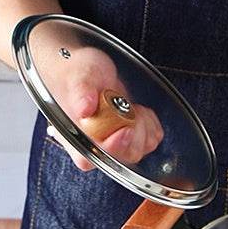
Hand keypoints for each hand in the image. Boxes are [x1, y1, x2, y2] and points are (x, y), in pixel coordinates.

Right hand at [44, 46, 162, 170]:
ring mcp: (114, 146)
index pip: (94, 157)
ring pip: (139, 150)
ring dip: (142, 125)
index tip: (125, 129)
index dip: (113, 147)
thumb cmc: (76, 75)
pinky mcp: (130, 140)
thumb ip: (80, 93)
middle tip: (127, 107)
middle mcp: (95, 148)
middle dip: (133, 130)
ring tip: (130, 106)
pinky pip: (150, 140)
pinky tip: (136, 110)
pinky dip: (150, 123)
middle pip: (123, 156)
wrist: (88, 71)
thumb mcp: (78, 77)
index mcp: (76, 140)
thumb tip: (84, 108)